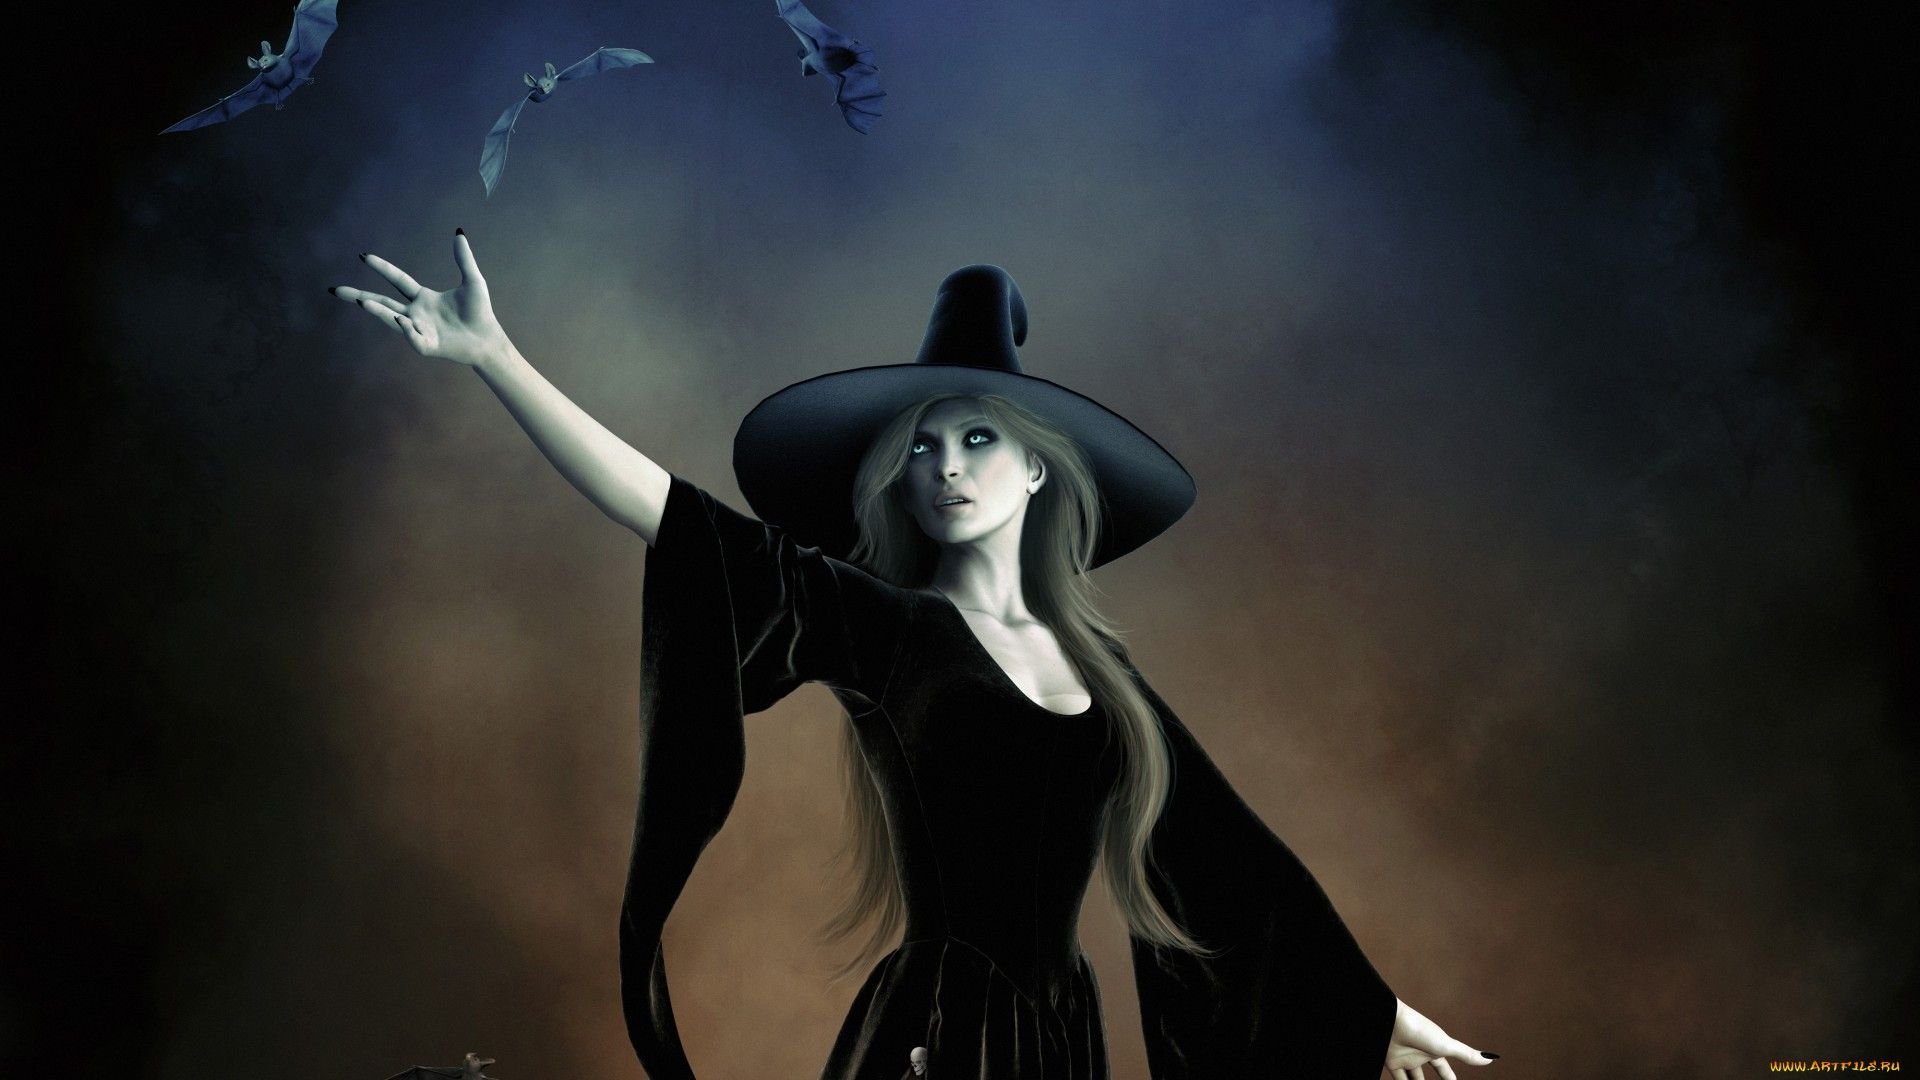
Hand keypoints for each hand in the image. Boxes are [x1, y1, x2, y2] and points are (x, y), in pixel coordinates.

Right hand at [331, 230, 505, 367]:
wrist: (489, 339)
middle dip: (359, 297)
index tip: (364, 256)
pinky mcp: (426, 346)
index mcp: (423, 298)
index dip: (382, 268)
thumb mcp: (472, 281)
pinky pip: (412, 337)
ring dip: (377, 311)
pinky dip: (406, 329)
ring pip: (391, 319)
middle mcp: (415, 313)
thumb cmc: (480, 313)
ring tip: (361, 303)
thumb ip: (464, 259)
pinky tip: (400, 319)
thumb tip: (459, 233)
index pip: (397, 280)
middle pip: (382, 302)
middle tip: (336, 291)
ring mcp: (418, 330)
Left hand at [1384, 998, 1495, 1079]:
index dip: (1449, 1078)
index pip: (1443, 1069)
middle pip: (1424, 1078)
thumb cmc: (1420, 1030)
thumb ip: (1466, 1055)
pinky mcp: (1392, 1062)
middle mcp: (1419, 1054)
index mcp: (1434, 1049)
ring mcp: (1405, 1059)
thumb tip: (1492, 1058)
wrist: (1391, 1020)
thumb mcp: (1446, 1046)